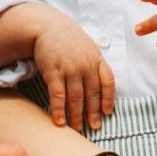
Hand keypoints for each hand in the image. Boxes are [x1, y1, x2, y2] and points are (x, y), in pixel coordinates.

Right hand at [0, 3, 114, 130]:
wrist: (48, 26)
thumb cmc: (70, 41)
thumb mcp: (89, 49)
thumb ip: (97, 66)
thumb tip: (104, 88)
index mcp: (97, 60)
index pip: (108, 82)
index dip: (108, 99)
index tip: (107, 112)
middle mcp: (85, 66)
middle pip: (92, 94)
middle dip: (93, 113)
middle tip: (94, 127)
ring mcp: (70, 70)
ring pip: (76, 98)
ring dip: (76, 116)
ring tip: (78, 129)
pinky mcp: (53, 73)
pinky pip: (57, 95)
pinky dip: (59, 110)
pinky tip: (59, 121)